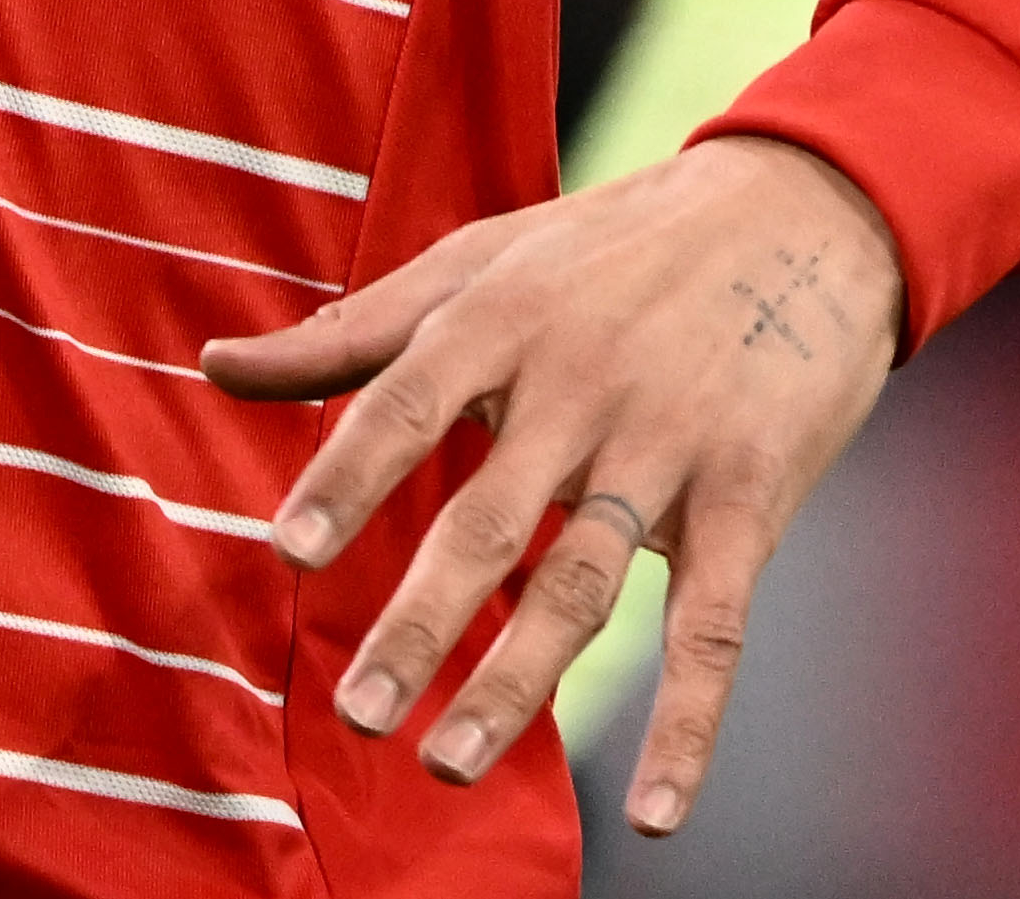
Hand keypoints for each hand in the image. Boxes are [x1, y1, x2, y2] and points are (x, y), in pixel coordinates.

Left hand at [202, 132, 897, 839]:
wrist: (802, 209)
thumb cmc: (612, 243)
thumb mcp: (480, 259)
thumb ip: (351, 332)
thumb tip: (217, 368)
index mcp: (500, 319)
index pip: (405, 404)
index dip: (346, 479)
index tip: (287, 554)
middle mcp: (578, 385)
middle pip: (488, 518)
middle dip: (421, 621)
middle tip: (356, 712)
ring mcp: (669, 444)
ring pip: (584, 582)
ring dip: (516, 682)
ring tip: (446, 761)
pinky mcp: (753, 495)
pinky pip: (715, 627)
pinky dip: (688, 725)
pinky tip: (654, 811)